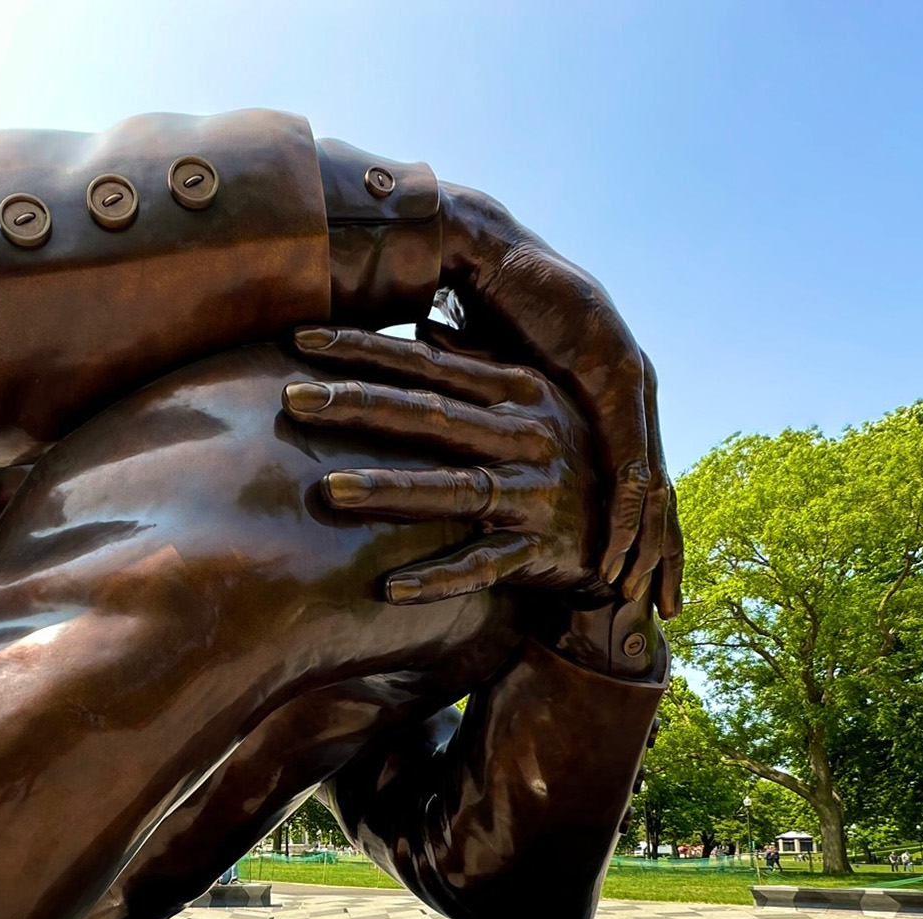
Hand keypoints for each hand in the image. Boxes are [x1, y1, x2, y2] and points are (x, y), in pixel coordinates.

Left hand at [284, 326, 602, 603]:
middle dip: (359, 405)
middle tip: (293, 398)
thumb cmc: (566, 449)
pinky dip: (439, 579)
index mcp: (517, 391)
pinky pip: (482, 567)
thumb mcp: (531, 398)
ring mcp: (532, 493)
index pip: (425, 363)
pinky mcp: (538, 548)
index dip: (363, 350)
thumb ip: (475, 363)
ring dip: (392, 489)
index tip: (301, 337)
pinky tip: (390, 588)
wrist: (629, 525)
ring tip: (330, 489)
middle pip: (430, 417)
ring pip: (453, 489)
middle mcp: (524, 436)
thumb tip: (421, 326)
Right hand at [435, 185, 682, 617]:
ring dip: (652, 544)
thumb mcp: (506, 385)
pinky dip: (630, 511)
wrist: (479, 252)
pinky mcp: (619, 377)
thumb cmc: (483, 309)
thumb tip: (492, 456)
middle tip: (667, 606)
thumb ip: (519, 419)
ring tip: (644, 592)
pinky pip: (631, 460)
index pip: (637, 478)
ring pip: (655, 484)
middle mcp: (634, 389)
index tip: (641, 580)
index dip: (643, 532)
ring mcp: (633, 382)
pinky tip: (625, 550)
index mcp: (609, 393)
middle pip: (661, 490)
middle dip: (665, 552)